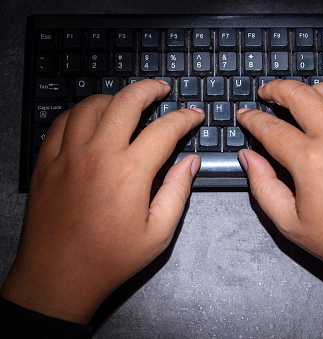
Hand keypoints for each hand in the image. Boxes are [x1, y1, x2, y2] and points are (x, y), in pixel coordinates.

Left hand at [0, 80, 203, 323]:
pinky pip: (61, 122)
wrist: (57, 277)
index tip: (194, 115)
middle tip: (162, 88)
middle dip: (149, 89)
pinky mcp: (45, 161)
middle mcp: (98, 154)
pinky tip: (90, 119)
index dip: (185, 118)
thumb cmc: (111, 259)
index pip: (165, 129)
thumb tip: (190, 161)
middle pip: (125, 102)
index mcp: (130, 172)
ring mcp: (67, 154)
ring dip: (114, 98)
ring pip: (90, 106)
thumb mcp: (158, 233)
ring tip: (127, 102)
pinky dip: (80, 113)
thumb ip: (177, 192)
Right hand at [236, 80, 322, 299]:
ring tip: (301, 96)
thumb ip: (262, 185)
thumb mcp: (289, 223)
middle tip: (266, 92)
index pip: (270, 127)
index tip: (244, 115)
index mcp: (310, 160)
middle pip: (301, 95)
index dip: (251, 119)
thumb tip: (249, 158)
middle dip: (277, 89)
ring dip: (312, 88)